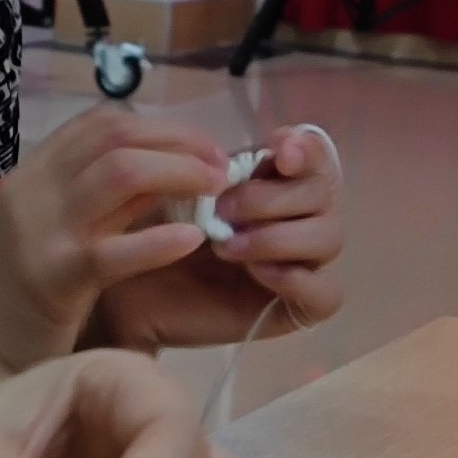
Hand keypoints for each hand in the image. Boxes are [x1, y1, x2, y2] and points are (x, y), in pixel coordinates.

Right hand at [0, 108, 229, 375]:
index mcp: (32, 175)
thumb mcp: (57, 234)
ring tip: (218, 191)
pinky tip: (193, 240)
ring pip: (120, 173)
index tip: (202, 147)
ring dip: (180, 172)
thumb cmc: (25, 302)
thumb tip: (172, 174)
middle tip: (222, 166)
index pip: (100, 123)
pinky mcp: (52, 278)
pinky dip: (160, 239)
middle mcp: (32, 191)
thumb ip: (100, 203)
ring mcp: (39, 231)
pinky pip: (114, 248)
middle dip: (180, 142)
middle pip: (116, 137)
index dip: (161, 127)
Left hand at [88, 124, 348, 354]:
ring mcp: (301, 262)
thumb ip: (216, 167)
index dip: (305, 150)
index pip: (314, 157)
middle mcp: (297, 218)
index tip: (277, 152)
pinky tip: (256, 273)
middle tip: (223, 209)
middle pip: (324, 194)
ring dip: (279, 236)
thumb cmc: (152, 234)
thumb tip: (246, 156)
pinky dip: (296, 278)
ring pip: (329, 238)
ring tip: (226, 247)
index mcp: (275, 182)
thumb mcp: (177, 190)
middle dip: (274, 196)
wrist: (128, 292)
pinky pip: (326, 293)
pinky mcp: (296, 307)